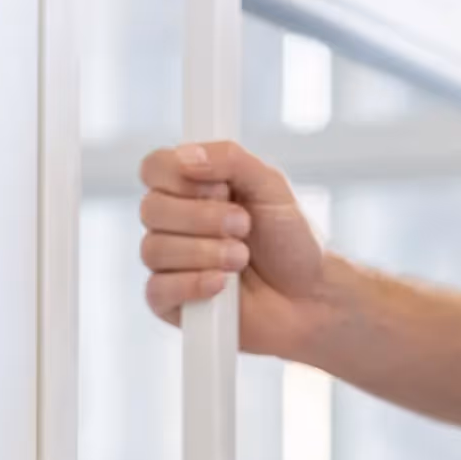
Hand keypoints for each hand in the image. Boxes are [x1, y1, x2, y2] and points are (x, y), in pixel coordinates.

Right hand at [138, 141, 333, 359]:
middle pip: (151, 209)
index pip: (154, 168)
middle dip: (203, 218)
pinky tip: (221, 285)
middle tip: (243, 225)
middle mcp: (173, 223)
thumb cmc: (290, 240)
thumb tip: (185, 156)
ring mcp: (169, 264)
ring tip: (242, 258)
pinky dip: (192, 284)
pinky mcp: (169, 303)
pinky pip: (157, 290)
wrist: (310, 295)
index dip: (180, 177)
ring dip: (205, 253)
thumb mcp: (270, 185)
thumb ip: (230, 159)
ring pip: (153, 250)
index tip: (221, 189)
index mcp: (191, 187)